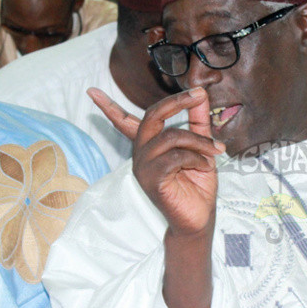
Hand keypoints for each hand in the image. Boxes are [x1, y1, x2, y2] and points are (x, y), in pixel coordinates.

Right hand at [89, 87, 224, 237]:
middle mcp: (141, 153)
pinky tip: (204, 167)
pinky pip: (174, 157)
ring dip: (199, 141)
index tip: (91, 90)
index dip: (108, 106)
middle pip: (152, 115)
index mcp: (148, 145)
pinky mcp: (151, 179)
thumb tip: (200, 94)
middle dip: (177, 102)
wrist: (199, 217)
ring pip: (170, 136)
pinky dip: (195, 158)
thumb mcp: (201, 146)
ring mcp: (143, 167)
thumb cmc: (198, 183)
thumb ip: (198, 120)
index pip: (124, 122)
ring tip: (215, 151)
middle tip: (198, 95)